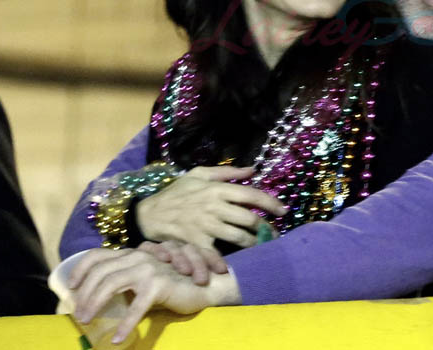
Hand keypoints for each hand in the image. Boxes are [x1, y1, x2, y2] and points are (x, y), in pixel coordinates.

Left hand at [68, 248, 241, 343]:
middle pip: (101, 272)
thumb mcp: (147, 278)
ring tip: (87, 322)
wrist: (208, 285)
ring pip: (112, 284)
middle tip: (78, 315)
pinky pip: (136, 307)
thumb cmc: (176, 284)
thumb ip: (128, 281)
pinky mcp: (159, 284)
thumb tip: (99, 300)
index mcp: (133, 254)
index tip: (71, 286)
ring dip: (95, 305)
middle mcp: (139, 256)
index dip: (81, 268)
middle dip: (85, 294)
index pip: (99, 255)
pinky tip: (118, 339)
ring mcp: (149, 268)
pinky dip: (126, 324)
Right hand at [136, 166, 285, 248]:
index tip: (283, 210)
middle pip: (248, 218)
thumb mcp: (198, 174)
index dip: (270, 202)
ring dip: (254, 242)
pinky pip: (216, 254)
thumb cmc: (176, 192)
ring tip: (263, 245)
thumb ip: (226, 172)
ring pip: (238, 237)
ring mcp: (205, 226)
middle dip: (265, 227)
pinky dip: (228, 261)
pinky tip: (237, 263)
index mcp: (216, 189)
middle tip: (274, 232)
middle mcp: (214, 207)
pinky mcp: (196, 243)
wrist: (149, 214)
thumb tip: (252, 170)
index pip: (250, 195)